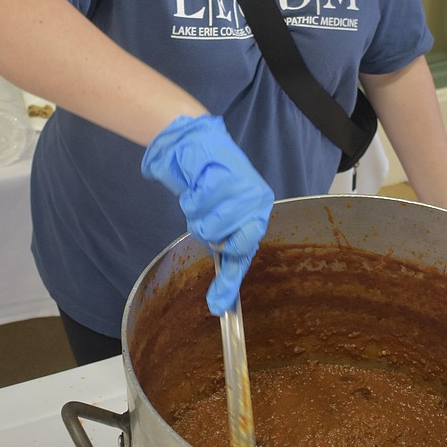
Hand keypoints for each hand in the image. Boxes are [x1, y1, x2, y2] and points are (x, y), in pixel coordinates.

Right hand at [141, 115, 273, 314]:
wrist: (195, 141)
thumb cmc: (207, 181)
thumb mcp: (220, 215)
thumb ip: (225, 244)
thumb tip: (223, 296)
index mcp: (257, 213)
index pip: (246, 254)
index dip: (230, 281)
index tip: (217, 306)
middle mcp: (256, 203)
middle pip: (224, 242)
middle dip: (207, 232)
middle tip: (202, 213)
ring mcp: (243, 190)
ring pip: (208, 226)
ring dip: (195, 213)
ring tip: (199, 192)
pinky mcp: (225, 177)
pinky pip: (197, 206)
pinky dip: (189, 198)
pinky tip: (196, 183)